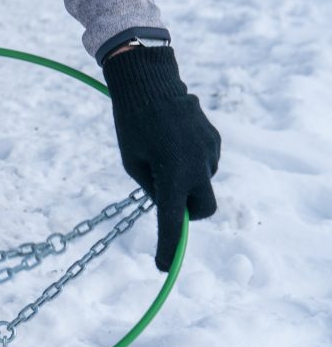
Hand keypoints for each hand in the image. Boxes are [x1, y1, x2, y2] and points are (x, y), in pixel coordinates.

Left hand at [104, 45, 220, 270]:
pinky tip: (173, 140)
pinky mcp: (215, 141)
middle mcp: (198, 166)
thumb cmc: (132, 121)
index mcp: (172, 173)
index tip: (163, 266)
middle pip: (202, 209)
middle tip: (165, 197)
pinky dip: (190, 162)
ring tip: (161, 151)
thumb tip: (169, 203)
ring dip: (185, 180)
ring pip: (202, 183)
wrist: (150, 80)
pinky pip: (203, 162)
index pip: (172, 220)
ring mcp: (211, 153)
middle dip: (187, 212)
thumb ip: (150, 186)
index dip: (168, 245)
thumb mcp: (131, 159)